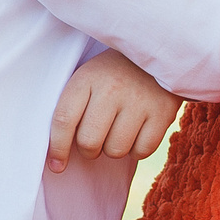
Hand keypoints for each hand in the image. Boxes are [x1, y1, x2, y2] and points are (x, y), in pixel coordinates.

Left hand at [48, 50, 180, 172]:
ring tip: (118, 131)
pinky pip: (142, 151)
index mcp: (87, 78)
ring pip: (115, 150)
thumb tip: (56, 154)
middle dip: (89, 150)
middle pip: (89, 142)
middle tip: (95, 139)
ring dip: (113, 149)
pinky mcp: (162, 113)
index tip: (56, 165)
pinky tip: (137, 132)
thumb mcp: (88, 78)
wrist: (157, 53)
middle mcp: (112, 88)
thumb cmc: (113, 74)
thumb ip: (70, 109)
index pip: (64, 120)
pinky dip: (137, 149)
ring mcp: (139, 101)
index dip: (57, 148)